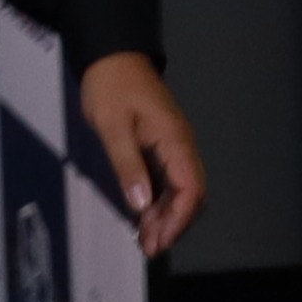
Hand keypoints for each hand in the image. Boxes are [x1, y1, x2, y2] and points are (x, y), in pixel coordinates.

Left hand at [80, 53, 206, 257]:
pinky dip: (160, 201)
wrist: (109, 54)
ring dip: (167, 216)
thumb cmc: (109, 87)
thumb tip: (142, 205)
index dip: (179, 220)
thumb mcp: (112, 126)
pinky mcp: (162, 144)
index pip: (191, 188)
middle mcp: (181, 144)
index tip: (158, 241)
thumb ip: (128, 165)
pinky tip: (143, 216)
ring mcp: (173, 144)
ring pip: (181, 189)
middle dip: (174, 224)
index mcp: (175, 139)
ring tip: (144, 239)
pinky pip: (169, 179)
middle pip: (191, 194)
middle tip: (148, 247)